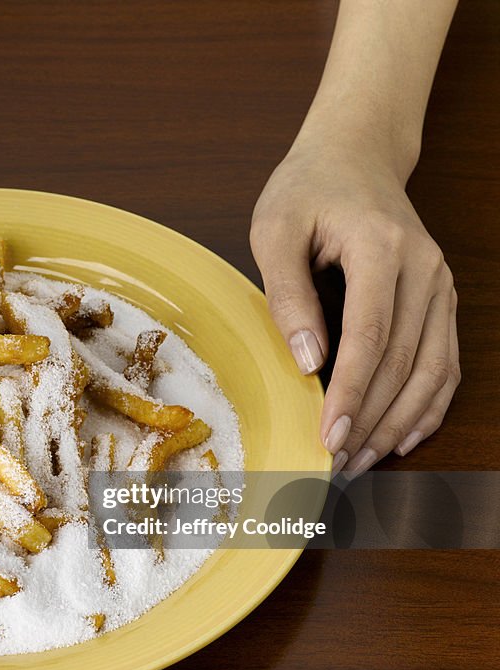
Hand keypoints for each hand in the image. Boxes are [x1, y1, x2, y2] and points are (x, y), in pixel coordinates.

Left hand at [250, 138, 459, 475]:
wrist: (354, 155)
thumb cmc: (306, 190)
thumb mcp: (275, 231)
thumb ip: (288, 294)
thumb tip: (307, 360)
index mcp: (382, 247)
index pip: (370, 335)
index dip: (350, 391)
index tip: (328, 434)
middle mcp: (424, 268)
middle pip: (404, 360)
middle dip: (370, 417)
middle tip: (337, 461)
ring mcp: (440, 284)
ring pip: (432, 368)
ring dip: (399, 421)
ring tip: (363, 459)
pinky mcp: (440, 298)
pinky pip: (446, 360)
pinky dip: (430, 403)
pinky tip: (404, 435)